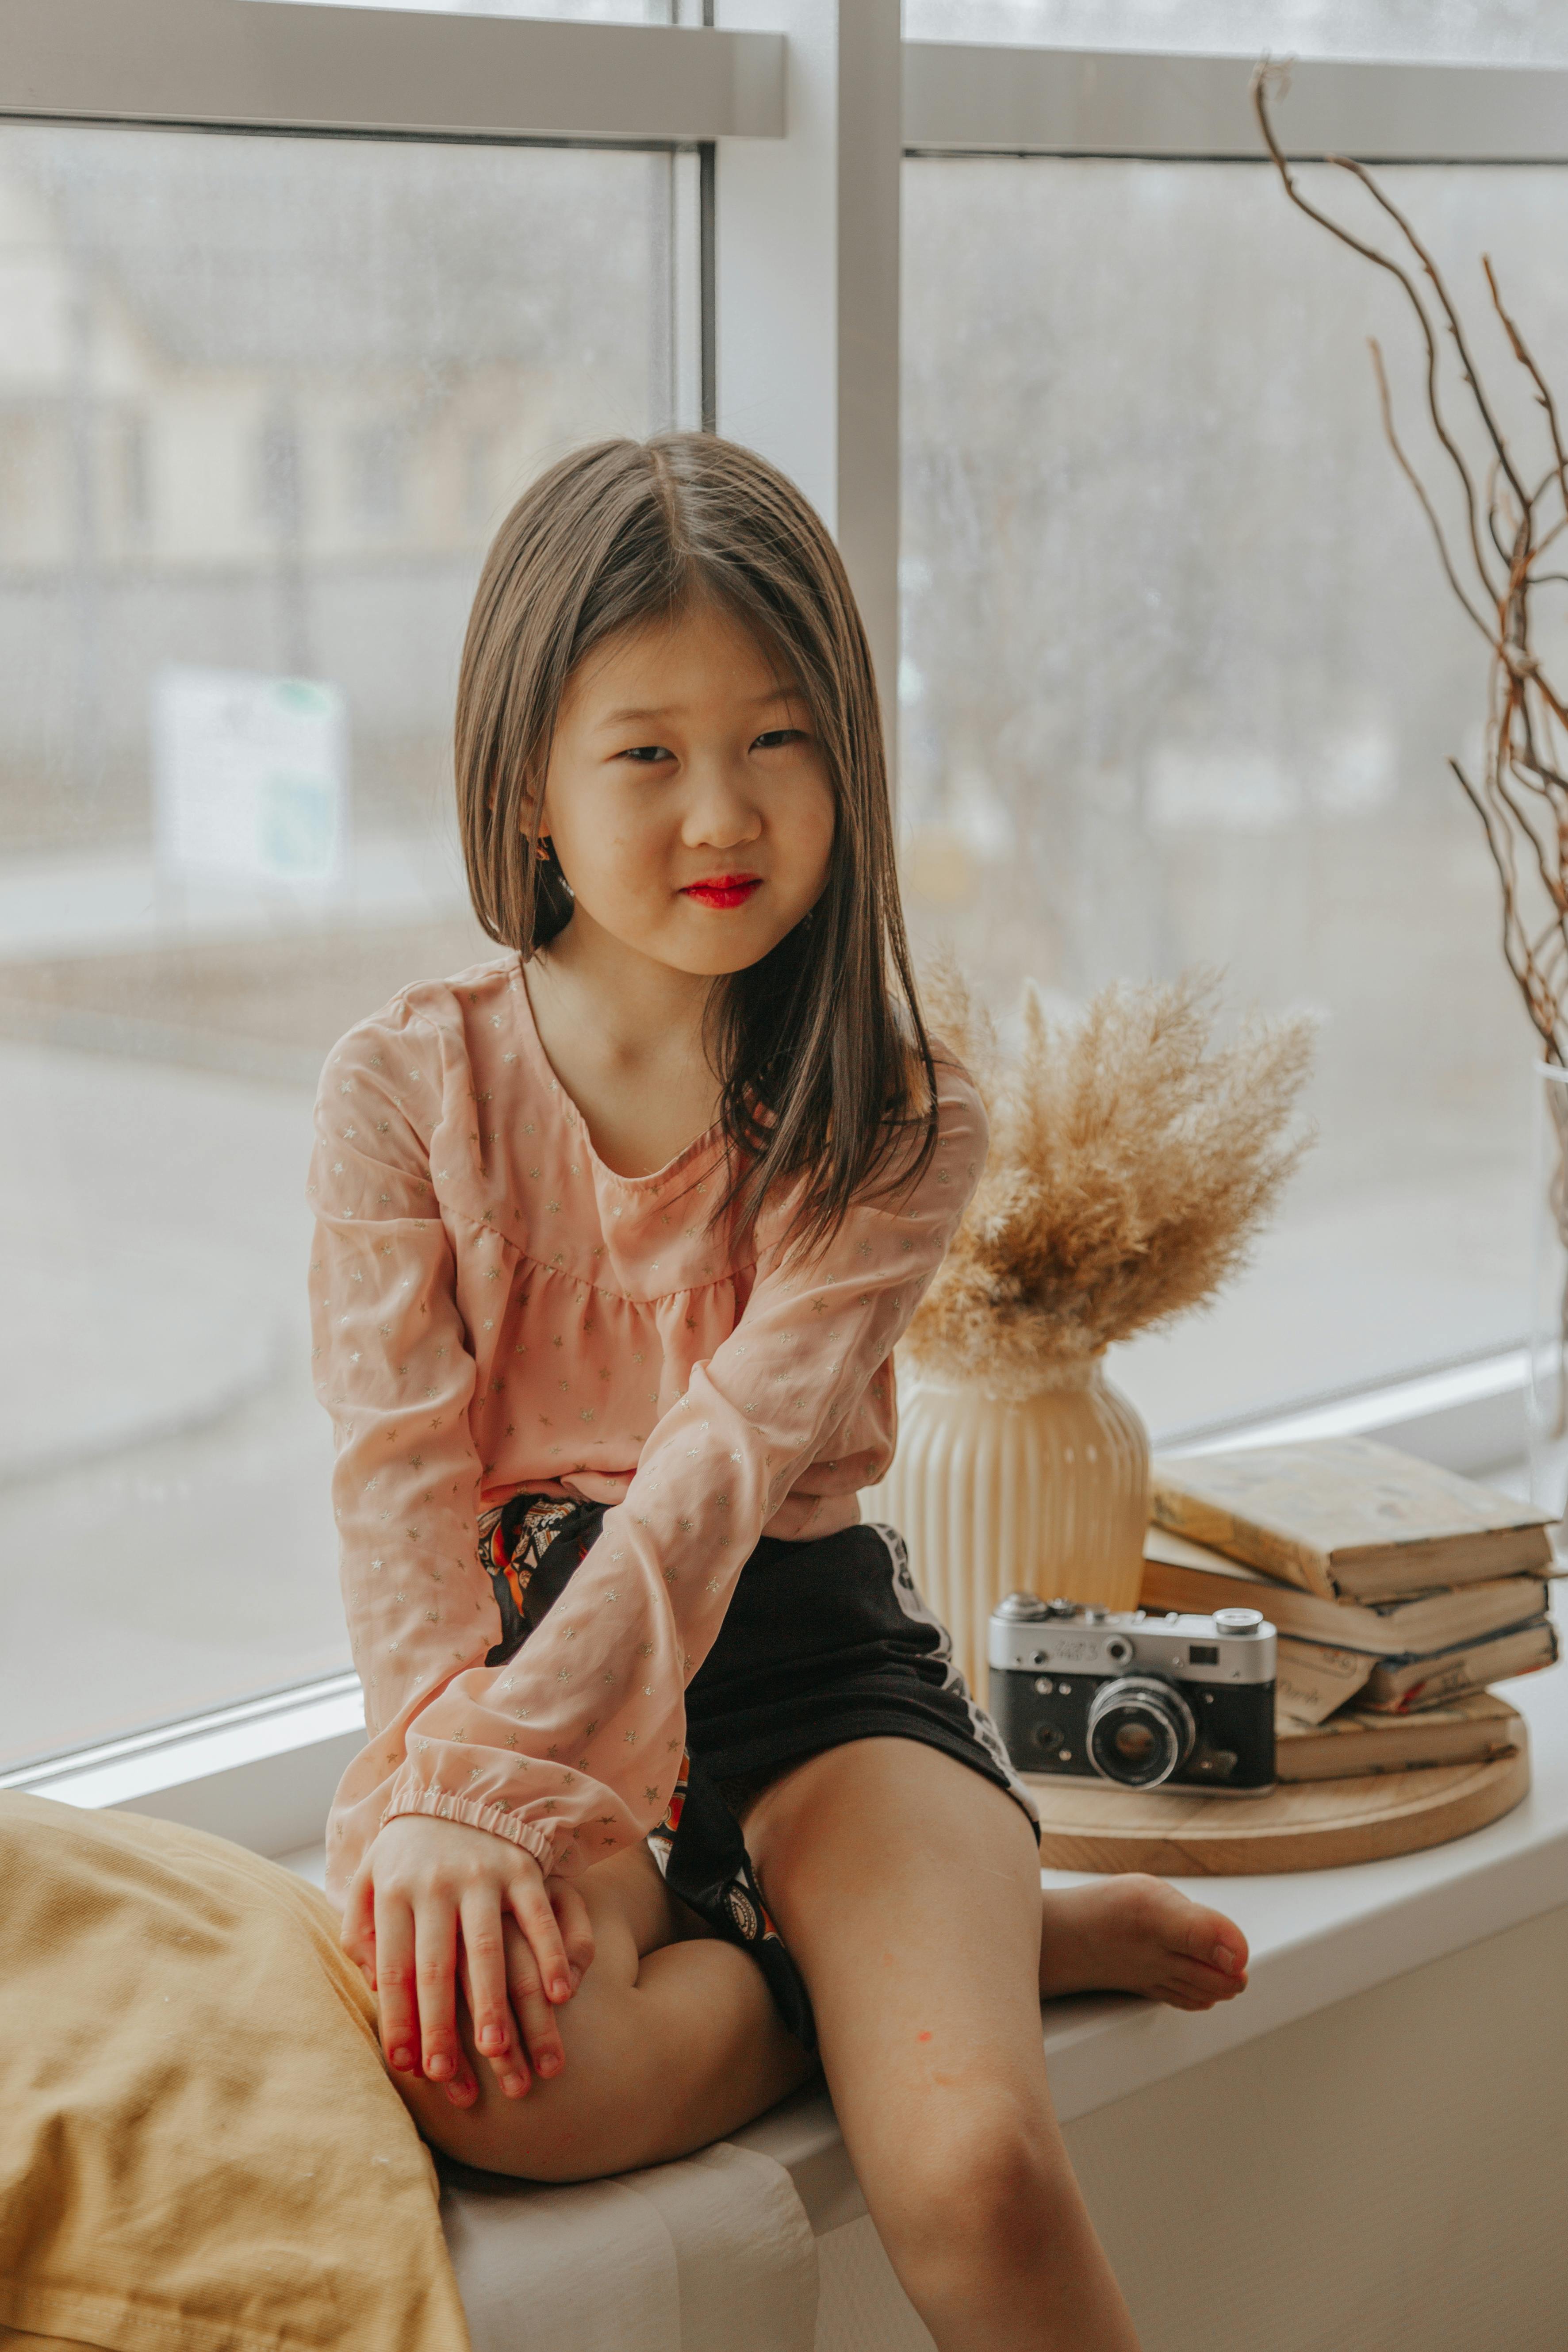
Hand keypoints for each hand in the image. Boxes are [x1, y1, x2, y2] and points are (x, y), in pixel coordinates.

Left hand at [342, 1815, 595, 2105]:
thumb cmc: (406, 1853)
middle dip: (441, 2024)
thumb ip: (361, 1932)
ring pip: (488, 1946)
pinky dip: (550, 1955)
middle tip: (448, 2075)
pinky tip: (560, 1995)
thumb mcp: (368, 1880)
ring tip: (499, 2051)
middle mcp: (435, 1884)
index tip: (406, 2067)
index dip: (398, 2020)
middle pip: (437, 1965)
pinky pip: (538, 1915)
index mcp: (393, 1892)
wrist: (454, 1785)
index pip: (394, 1968)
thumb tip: (375, 1988)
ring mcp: (481, 1874)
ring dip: (494, 2001)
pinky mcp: (521, 1866)